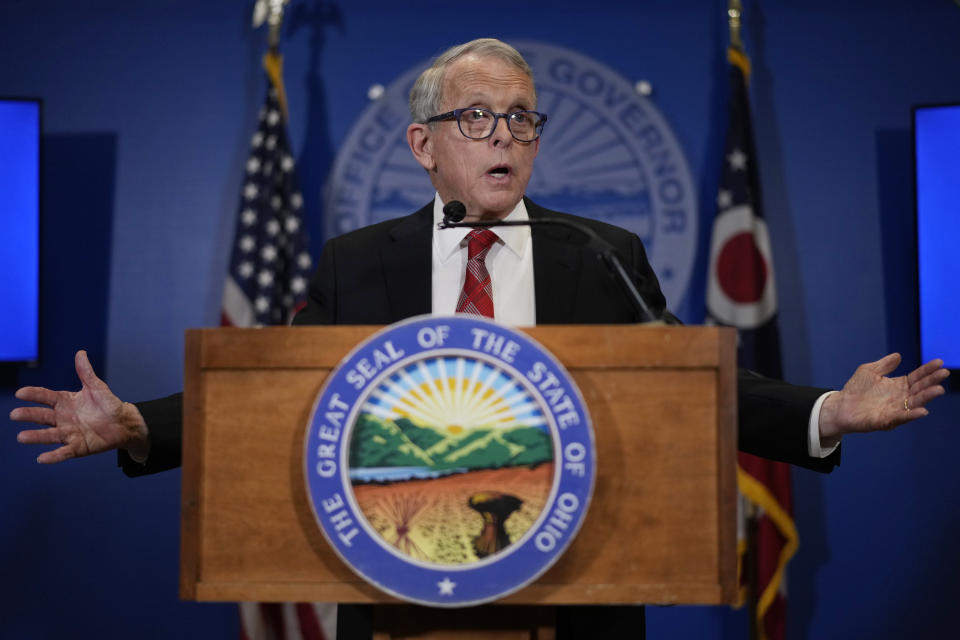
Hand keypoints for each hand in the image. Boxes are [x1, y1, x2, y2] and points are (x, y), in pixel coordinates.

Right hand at [10, 350, 148, 463]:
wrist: (123, 423)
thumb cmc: (108, 404)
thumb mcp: (96, 387)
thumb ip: (86, 372)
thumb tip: (80, 353)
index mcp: (65, 402)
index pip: (46, 397)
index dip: (34, 394)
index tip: (21, 393)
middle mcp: (63, 418)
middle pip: (43, 416)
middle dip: (29, 415)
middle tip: (15, 415)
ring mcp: (69, 433)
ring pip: (49, 435)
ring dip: (36, 437)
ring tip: (22, 437)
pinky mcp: (77, 447)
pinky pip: (64, 452)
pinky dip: (54, 456)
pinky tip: (41, 458)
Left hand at [819, 353, 948, 441]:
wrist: (840, 406)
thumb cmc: (855, 389)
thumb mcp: (869, 371)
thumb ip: (884, 365)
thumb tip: (899, 355)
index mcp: (899, 385)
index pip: (917, 377)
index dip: (928, 370)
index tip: (939, 361)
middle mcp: (901, 398)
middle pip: (920, 389)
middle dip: (932, 381)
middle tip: (944, 373)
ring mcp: (895, 410)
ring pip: (915, 403)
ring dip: (927, 397)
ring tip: (938, 389)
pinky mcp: (886, 421)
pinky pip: (901, 417)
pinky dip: (912, 414)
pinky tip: (923, 411)